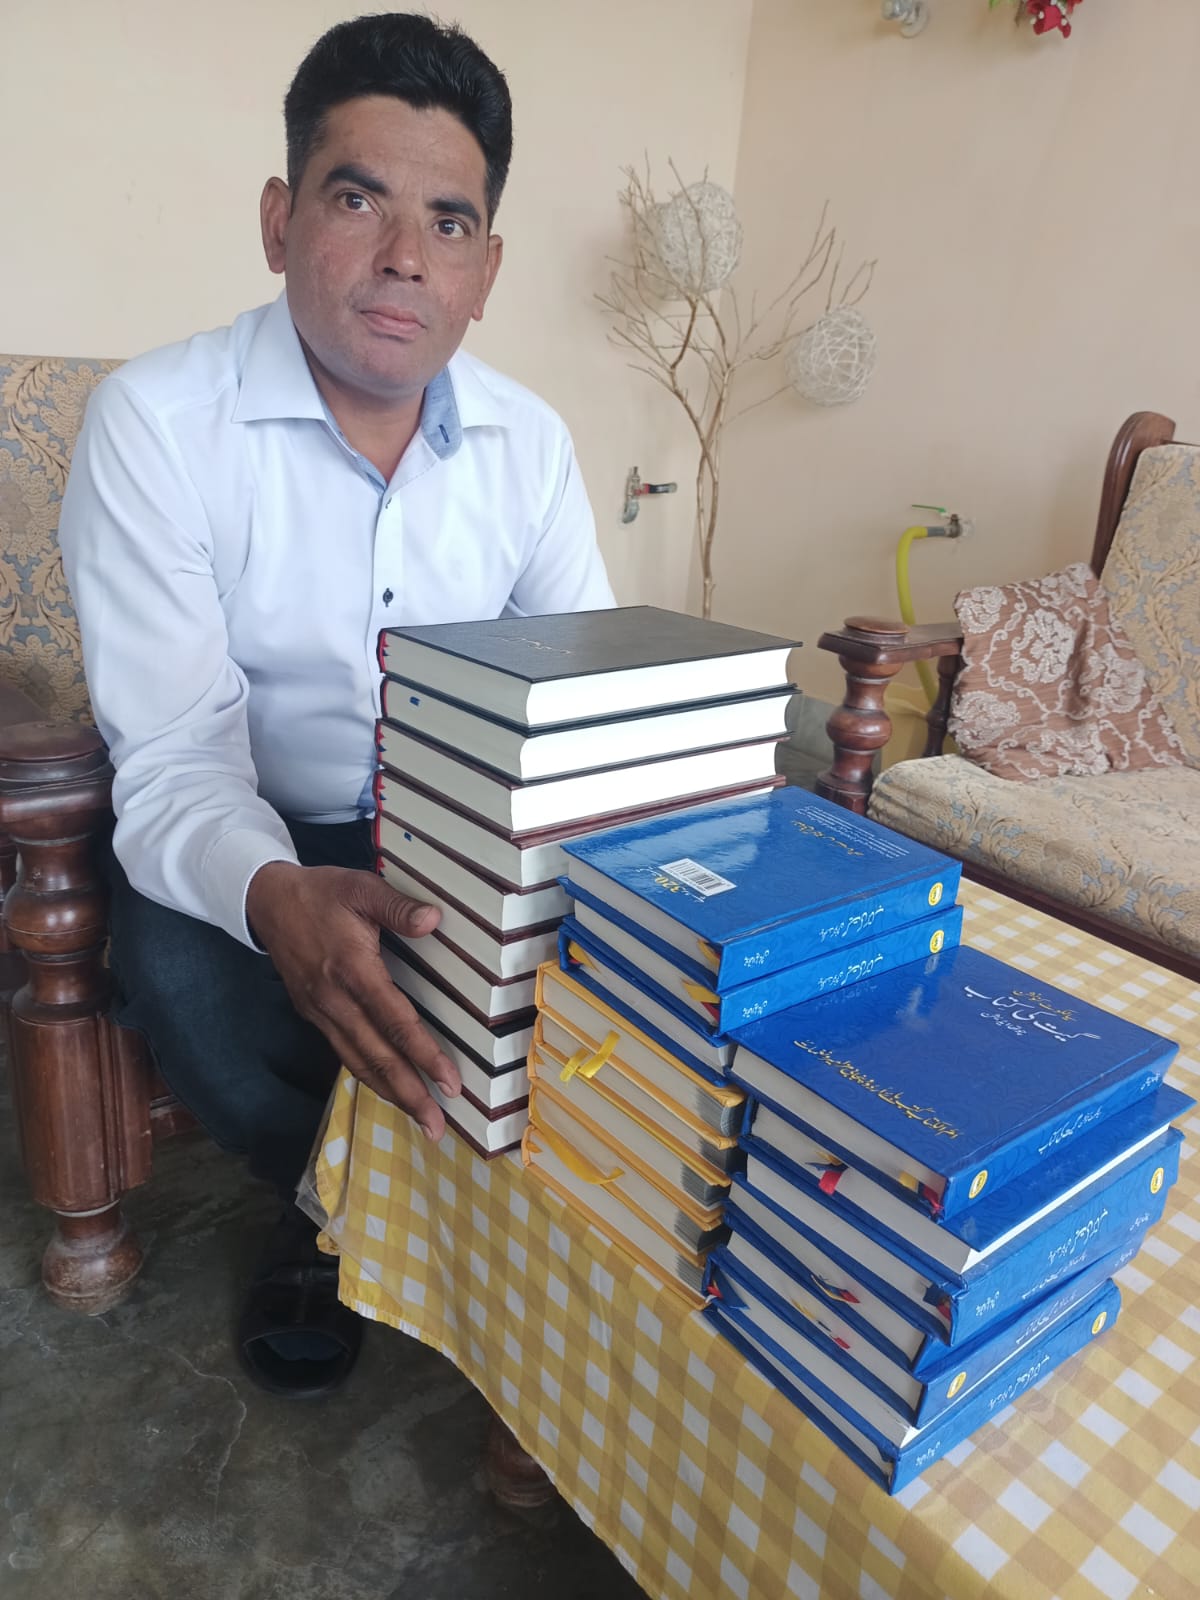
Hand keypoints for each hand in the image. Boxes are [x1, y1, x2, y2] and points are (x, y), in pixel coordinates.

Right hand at [246, 861, 460, 1138]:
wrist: (266, 901)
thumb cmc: (321, 892)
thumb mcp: (361, 887)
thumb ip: (397, 907)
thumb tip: (433, 919)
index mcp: (352, 969)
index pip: (394, 1021)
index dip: (423, 1054)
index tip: (450, 1082)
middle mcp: (335, 999)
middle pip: (376, 1056)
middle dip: (408, 1094)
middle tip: (437, 1127)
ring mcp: (320, 1011)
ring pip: (358, 1062)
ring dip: (390, 1094)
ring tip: (420, 1120)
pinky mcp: (313, 1014)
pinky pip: (344, 1052)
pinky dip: (368, 1076)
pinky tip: (388, 1089)